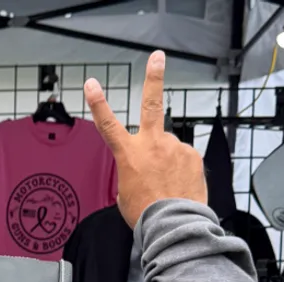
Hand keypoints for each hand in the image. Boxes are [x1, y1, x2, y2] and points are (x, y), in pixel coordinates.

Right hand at [84, 51, 206, 228]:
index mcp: (129, 154)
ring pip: (169, 148)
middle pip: (151, 104)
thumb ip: (131, 174)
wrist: (173, 222)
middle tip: (157, 57)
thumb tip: (144, 169)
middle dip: (153, 77)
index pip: (108, 124)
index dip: (98, 103)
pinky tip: (178, 185)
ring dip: (168, 162)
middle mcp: (152, 144)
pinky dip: (181, 171)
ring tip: (167, 185)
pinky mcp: (192, 155)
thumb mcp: (124, 195)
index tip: (92, 84)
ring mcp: (174, 147)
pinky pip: (183, 159)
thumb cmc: (146, 213)